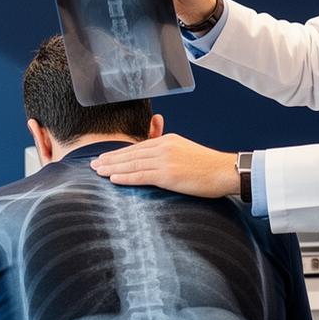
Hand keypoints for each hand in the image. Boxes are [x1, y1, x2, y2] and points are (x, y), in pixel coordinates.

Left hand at [91, 135, 239, 197]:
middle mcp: (163, 147)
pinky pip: (141, 176)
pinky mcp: (168, 174)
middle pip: (130, 154)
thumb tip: (157, 159)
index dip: (118, 153)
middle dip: (110, 159)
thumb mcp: (186, 151)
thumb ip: (169, 152)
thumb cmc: (209, 166)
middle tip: (93, 164)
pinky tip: (113, 179)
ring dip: (112, 168)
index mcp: (167, 141)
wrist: (225, 170)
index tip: (105, 157)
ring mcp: (165, 160)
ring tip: (98, 171)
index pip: (137, 147)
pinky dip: (125, 177)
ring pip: (131, 164)